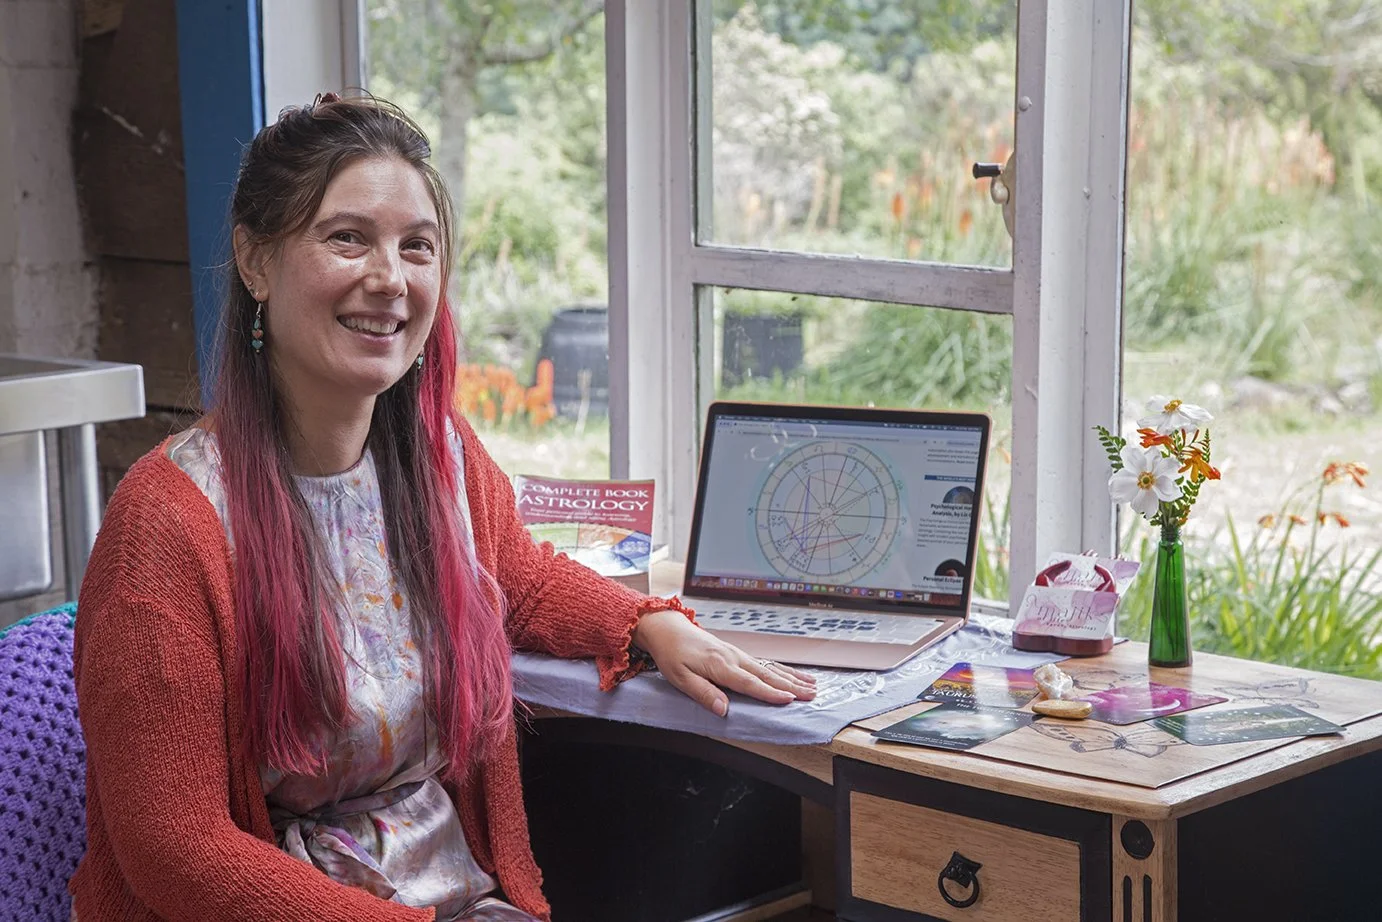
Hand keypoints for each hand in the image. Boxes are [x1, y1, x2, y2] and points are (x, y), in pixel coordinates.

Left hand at [631, 609, 816, 716]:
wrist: (668, 629)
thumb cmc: (672, 654)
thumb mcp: (680, 678)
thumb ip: (703, 693)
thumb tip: (724, 710)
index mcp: (720, 665)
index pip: (750, 683)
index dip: (770, 693)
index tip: (789, 700)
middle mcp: (733, 658)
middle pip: (767, 674)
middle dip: (791, 686)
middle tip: (812, 695)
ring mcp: (737, 654)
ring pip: (769, 668)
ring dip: (792, 677)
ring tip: (812, 686)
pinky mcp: (737, 654)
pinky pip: (764, 663)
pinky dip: (782, 670)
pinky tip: (793, 675)